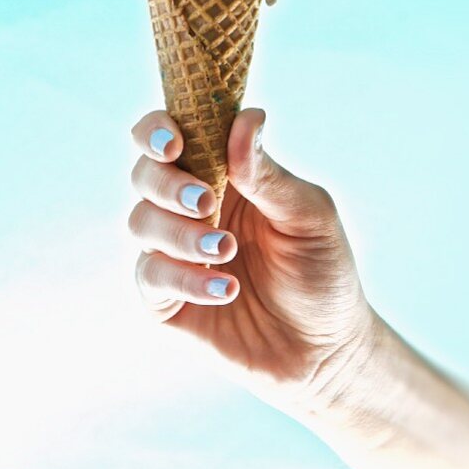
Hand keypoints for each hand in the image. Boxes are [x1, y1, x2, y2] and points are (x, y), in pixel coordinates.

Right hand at [128, 108, 375, 416]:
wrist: (327, 351)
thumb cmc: (323, 272)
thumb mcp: (308, 216)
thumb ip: (269, 173)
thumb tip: (247, 117)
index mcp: (221, 172)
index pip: (169, 135)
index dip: (158, 130)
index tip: (175, 142)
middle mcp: (189, 207)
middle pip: (144, 174)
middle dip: (169, 184)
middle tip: (207, 201)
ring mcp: (174, 252)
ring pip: (141, 222)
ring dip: (181, 234)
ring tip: (227, 250)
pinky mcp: (166, 299)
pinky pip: (151, 276)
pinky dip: (185, 278)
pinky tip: (226, 289)